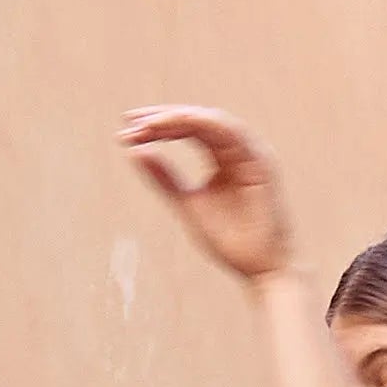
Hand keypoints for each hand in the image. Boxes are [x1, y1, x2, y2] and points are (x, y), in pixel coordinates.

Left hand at [118, 106, 295, 282]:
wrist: (261, 268)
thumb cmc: (230, 241)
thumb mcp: (187, 203)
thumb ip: (164, 179)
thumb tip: (135, 150)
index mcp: (222, 156)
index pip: (187, 129)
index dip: (157, 125)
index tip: (126, 129)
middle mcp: (237, 149)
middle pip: (196, 120)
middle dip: (162, 119)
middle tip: (131, 124)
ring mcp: (251, 153)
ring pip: (212, 120)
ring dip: (179, 118)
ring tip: (148, 125)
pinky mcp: (261, 161)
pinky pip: (231, 132)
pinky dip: (204, 123)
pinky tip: (177, 123)